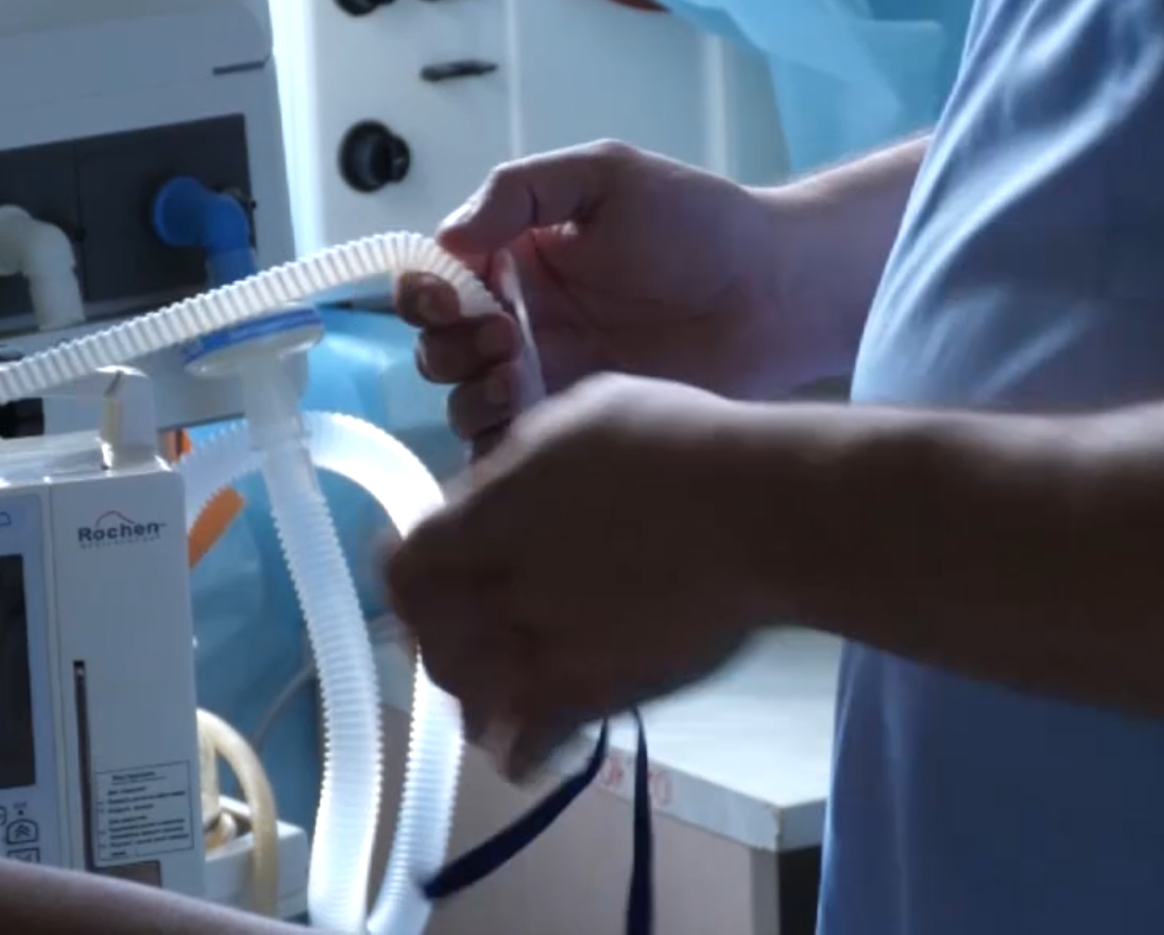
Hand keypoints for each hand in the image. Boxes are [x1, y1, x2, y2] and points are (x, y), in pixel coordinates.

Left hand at [386, 374, 780, 779]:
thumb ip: (520, 463)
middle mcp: (501, 590)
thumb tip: (494, 490)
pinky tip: (526, 746)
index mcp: (489, 518)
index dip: (403, 572)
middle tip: (458, 632)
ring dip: (473, 694)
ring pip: (470, 697)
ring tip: (492, 691)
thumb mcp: (582, 415)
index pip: (405, 568)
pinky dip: (519, 748)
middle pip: (431, 639)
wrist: (760, 515)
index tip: (422, 569)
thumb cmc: (679, 444)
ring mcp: (545, 649)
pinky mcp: (595, 694)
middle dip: (438, 635)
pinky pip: (530, 743)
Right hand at [394, 141, 800, 453]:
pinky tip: (529, 423)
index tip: (453, 293)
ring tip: (515, 378)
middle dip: (450, 347)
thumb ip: (520, 191)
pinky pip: (517, 448)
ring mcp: (553, 379)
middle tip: (504, 336)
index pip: (438, 280)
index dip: (426, 291)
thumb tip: (448, 237)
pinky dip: (501, 446)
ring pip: (468, 404)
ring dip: (471, 395)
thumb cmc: (701, 223)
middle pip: (440, 349)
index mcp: (520, 259)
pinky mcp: (582, 427)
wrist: (777, 291)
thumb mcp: (605, 175)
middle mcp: (525, 322)